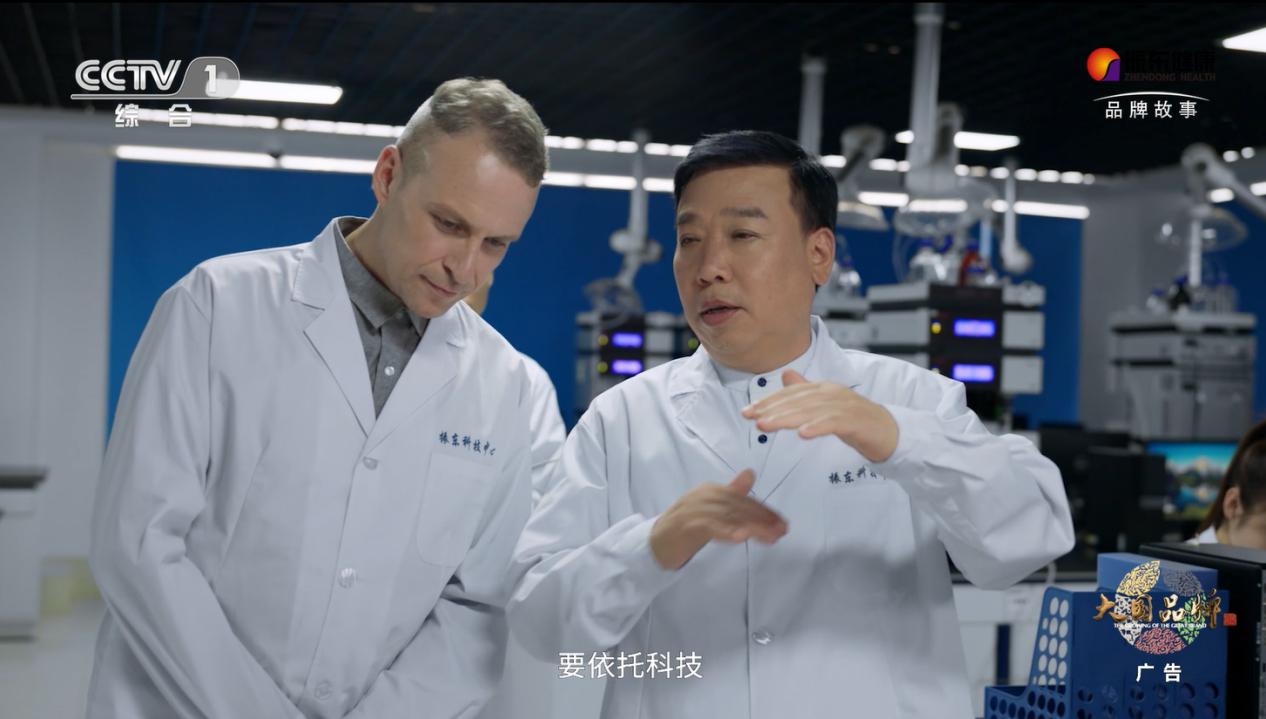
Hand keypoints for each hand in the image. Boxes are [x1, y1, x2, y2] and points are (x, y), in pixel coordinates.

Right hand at [649, 469, 787, 570]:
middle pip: (739, 507)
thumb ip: (731, 493)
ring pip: (730, 517)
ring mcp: (694, 510)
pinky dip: (727, 531)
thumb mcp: (711, 509)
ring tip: (771, 538)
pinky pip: (711, 527)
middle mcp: (704, 496)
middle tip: (782, 531)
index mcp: (710, 490)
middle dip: (763, 519)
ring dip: (753, 527)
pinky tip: (741, 537)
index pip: (742, 499)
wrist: (654, 544)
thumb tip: (750, 473)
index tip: (781, 524)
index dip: (764, 511)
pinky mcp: (687, 526)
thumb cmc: (685, 528)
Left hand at [741, 369, 897, 462]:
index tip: (747, 412)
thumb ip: (806, 392)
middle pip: (797, 401)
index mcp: (822, 389)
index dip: (768, 402)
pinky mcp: (856, 422)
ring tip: (766, 425)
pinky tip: (803, 434)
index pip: (790, 394)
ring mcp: (845, 406)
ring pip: (810, 411)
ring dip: (787, 418)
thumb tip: (786, 376)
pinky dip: (818, 427)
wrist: (889, 432)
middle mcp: (831, 393)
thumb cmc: (855, 419)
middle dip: (771, 409)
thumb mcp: (826, 405)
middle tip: (751, 418)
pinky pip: (834, 423)